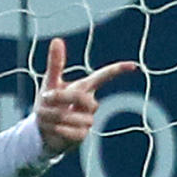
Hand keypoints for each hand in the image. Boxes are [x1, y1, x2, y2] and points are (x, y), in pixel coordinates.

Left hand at [32, 38, 141, 154]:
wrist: (42, 130)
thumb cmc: (48, 103)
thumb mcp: (49, 82)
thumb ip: (56, 63)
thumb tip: (57, 40)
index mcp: (84, 87)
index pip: (104, 76)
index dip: (118, 70)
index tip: (134, 65)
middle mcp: (90, 104)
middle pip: (83, 98)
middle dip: (62, 97)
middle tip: (44, 97)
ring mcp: (88, 120)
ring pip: (74, 116)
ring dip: (54, 114)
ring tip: (42, 115)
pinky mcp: (82, 136)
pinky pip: (73, 132)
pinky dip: (59, 129)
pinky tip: (52, 128)